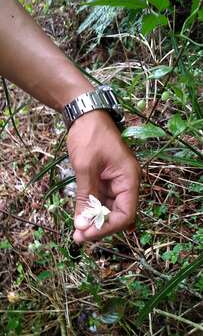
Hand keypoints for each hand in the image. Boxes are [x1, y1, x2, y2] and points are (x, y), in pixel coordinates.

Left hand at [67, 110, 140, 242]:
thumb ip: (86, 197)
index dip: (108, 227)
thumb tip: (82, 225)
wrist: (85, 115)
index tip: (87, 234)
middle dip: (100, 226)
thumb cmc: (89, 136)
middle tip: (78, 236)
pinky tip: (81, 218)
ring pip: (109, 209)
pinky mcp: (105, 180)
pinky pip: (102, 200)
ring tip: (77, 231)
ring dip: (94, 220)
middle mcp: (126, 182)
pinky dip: (92, 209)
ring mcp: (116, 182)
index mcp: (129, 178)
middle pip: (119, 214)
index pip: (126, 213)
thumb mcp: (86, 167)